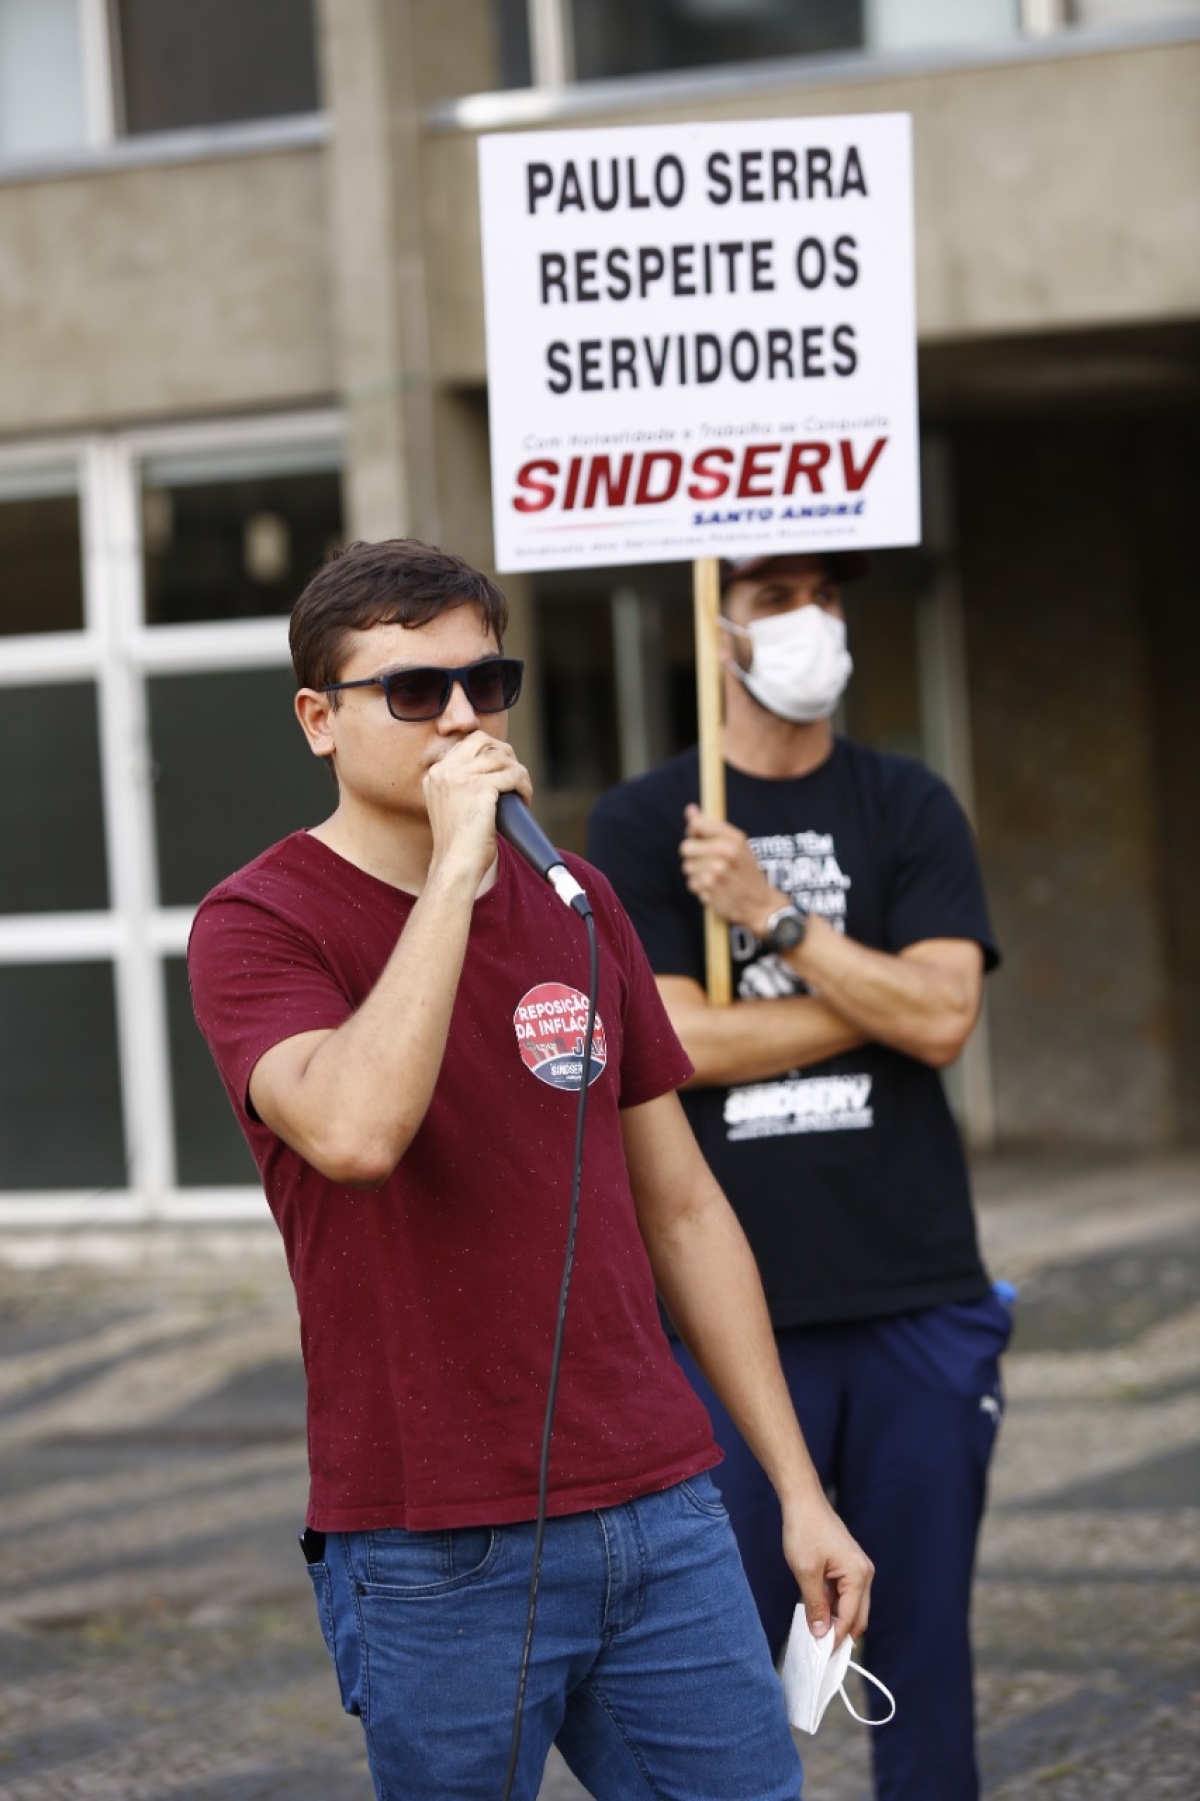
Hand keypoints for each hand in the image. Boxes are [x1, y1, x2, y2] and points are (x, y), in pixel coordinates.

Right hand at [423, 731, 530, 887]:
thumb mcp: (452, 806)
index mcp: (435, 774)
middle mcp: (444, 771)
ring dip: (519, 774)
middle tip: (515, 776)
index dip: (491, 751)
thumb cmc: (459, 844)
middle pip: (484, 741)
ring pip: (502, 758)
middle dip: (506, 754)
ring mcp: (461, 778)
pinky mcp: (480, 789)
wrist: (455, 866)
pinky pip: (513, 775)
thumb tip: (495, 767)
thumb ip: (462, 785)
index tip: (503, 769)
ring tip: (521, 793)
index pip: (468, 743)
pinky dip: (524, 786)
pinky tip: (524, 799)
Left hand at [679, 805, 777, 933]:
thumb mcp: (738, 846)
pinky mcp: (710, 889)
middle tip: (707, 862)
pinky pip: (692, 884)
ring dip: (697, 873)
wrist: (762, 905)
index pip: (697, 824)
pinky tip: (715, 889)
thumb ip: (712, 828)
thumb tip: (690, 809)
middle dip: (693, 856)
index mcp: (734, 838)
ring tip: (715, 877)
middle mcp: (725, 852)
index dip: (693, 831)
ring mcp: (716, 871)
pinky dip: (700, 888)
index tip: (698, 838)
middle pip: (686, 847)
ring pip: (687, 867)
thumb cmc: (747, 872)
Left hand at [781, 1487, 873, 1646]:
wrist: (803, 1502)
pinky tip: (820, 1613)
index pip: (850, 1618)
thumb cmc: (805, 1531)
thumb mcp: (806, 1572)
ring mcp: (858, 1569)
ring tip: (818, 1634)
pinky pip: (846, 1594)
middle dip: (841, 1633)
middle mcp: (864, 1573)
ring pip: (852, 1606)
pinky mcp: (849, 1566)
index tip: (821, 1654)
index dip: (836, 1638)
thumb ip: (816, 1605)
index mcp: (858, 1575)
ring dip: (837, 1620)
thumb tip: (821, 1633)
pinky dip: (835, 1606)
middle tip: (821, 1651)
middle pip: (858, 1616)